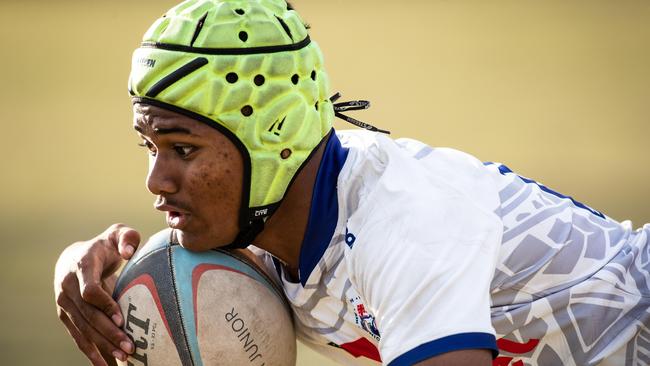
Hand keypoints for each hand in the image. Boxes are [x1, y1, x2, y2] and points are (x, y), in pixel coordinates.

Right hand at [54, 224, 140, 365]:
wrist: (74, 257)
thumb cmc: (104, 246)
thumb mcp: (117, 234)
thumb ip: (126, 237)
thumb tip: (128, 252)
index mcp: (82, 265)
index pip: (90, 290)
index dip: (105, 304)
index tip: (121, 317)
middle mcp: (68, 286)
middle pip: (88, 315)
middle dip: (108, 333)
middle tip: (130, 346)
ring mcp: (64, 302)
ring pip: (83, 329)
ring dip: (103, 345)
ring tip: (124, 357)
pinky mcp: (65, 316)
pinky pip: (77, 336)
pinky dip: (90, 352)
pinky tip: (105, 365)